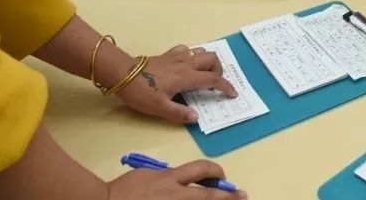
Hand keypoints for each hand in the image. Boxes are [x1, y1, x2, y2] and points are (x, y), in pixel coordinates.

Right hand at [107, 160, 245, 198]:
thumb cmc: (124, 189)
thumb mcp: (148, 174)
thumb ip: (167, 177)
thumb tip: (179, 180)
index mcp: (169, 178)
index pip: (199, 170)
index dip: (214, 171)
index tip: (220, 174)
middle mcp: (175, 195)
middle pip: (208, 195)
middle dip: (227, 195)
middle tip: (242, 195)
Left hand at [116, 46, 236, 124]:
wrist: (122, 74)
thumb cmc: (141, 92)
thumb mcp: (159, 108)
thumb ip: (179, 113)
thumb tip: (196, 117)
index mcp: (186, 77)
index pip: (213, 79)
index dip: (225, 86)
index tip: (233, 93)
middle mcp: (185, 63)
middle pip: (211, 58)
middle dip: (218, 69)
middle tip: (215, 83)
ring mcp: (176, 56)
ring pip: (200, 51)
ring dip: (206, 61)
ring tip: (202, 74)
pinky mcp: (167, 54)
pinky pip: (186, 50)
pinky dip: (192, 56)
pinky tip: (185, 65)